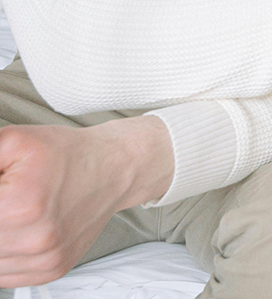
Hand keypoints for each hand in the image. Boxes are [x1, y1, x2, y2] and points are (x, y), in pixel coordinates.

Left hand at [0, 117, 173, 287]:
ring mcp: (43, 260)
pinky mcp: (50, 270)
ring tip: (8, 211)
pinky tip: (13, 228)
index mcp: (20, 206)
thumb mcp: (12, 141)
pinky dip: (1, 252)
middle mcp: (34, 240)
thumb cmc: (64, 154)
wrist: (115, 168)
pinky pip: (1, 274)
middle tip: (5, 200)